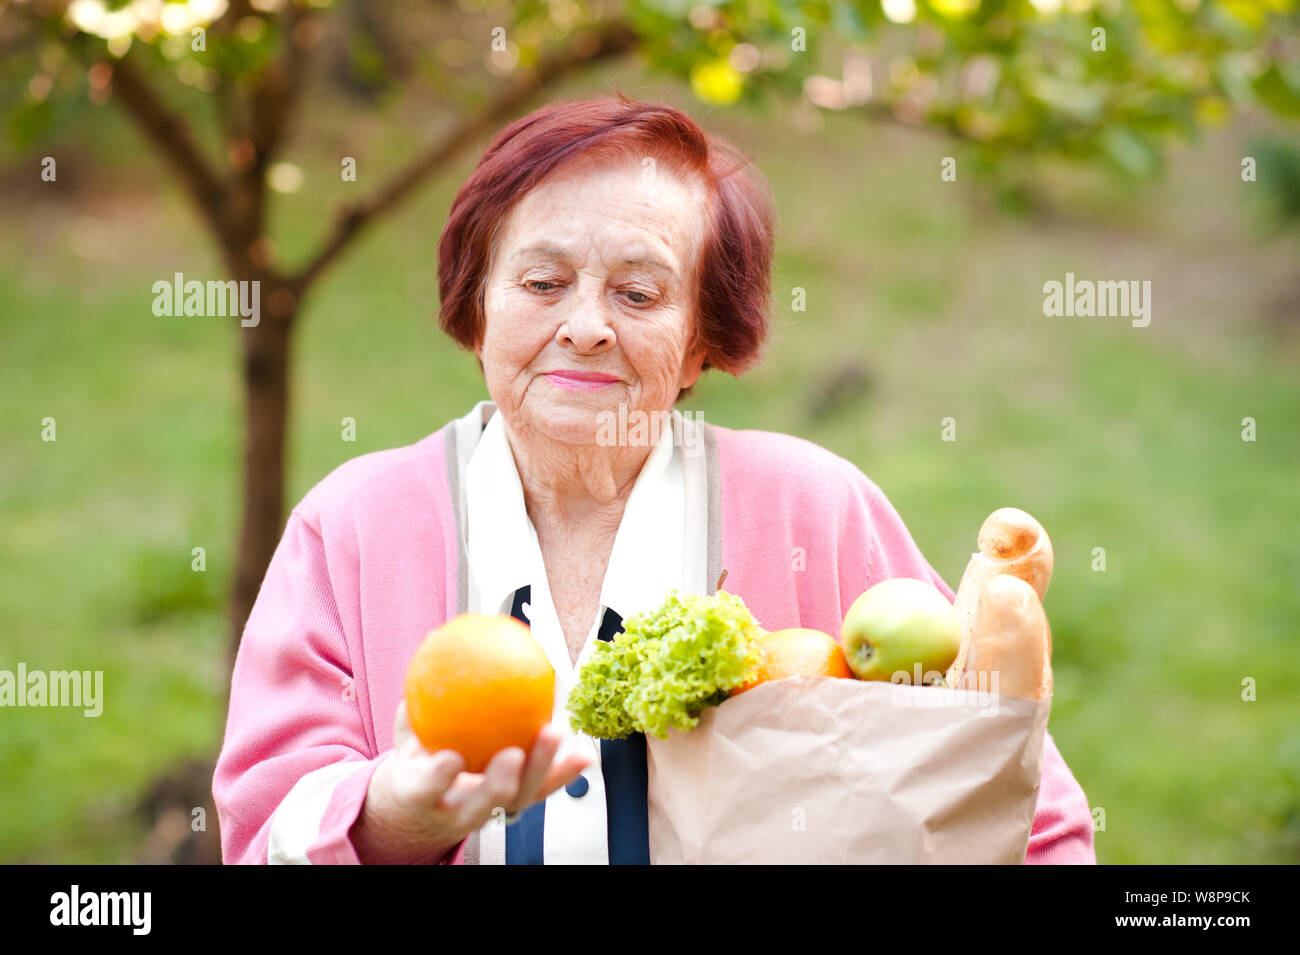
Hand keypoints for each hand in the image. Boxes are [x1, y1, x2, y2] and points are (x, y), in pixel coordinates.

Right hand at [350, 700, 592, 863]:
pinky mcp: (518, 806)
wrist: (426, 813)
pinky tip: (586, 753)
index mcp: (422, 797)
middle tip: (512, 754)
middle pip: (486, 803)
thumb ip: (413, 706)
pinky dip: (565, 772)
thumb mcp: (405, 744)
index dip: (438, 777)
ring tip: (556, 735)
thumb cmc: (418, 769)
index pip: (426, 790)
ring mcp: (492, 812)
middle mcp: (459, 812)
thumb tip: (431, 644)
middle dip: (501, 782)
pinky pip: (544, 788)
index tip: (450, 758)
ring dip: (544, 768)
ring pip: (522, 796)